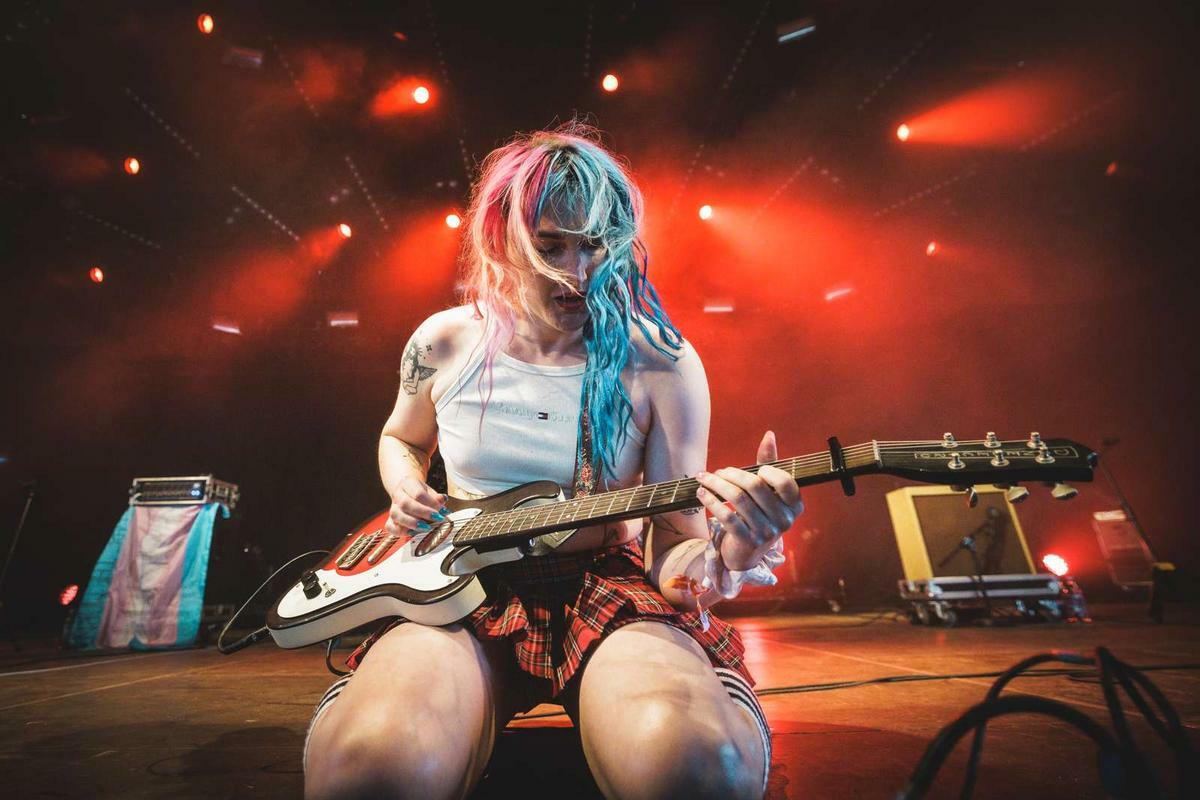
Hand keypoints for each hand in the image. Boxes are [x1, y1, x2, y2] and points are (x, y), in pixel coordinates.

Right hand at [385, 476, 447, 535]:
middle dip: (423, 513)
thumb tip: (443, 500)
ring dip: (412, 523)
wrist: (406, 492)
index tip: (443, 511)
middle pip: (405, 504)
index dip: (431, 503)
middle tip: (437, 519)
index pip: (418, 493)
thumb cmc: (421, 493)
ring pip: (396, 515)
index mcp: (407, 483)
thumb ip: (436, 497)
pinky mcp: (389, 520)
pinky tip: (413, 533)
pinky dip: (401, 531)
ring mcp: (392, 507)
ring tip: (427, 528)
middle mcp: (397, 494)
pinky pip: (390, 527)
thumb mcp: (430, 491)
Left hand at [694, 431, 802, 568]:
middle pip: (755, 486)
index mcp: (795, 506)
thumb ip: (769, 463)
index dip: (766, 471)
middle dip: (731, 474)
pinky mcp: (747, 541)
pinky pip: (726, 515)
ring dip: (716, 484)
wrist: (746, 553)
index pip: (785, 481)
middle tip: (716, 472)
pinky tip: (701, 493)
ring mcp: (767, 532)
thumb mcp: (767, 491)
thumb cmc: (758, 514)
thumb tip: (769, 435)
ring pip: (738, 498)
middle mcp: (785, 520)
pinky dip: (711, 500)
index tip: (751, 470)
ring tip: (704, 478)